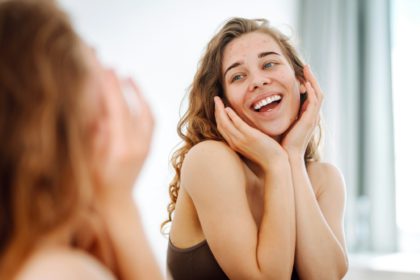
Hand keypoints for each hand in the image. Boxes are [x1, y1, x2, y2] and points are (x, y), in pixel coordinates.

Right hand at [91, 70, 153, 199]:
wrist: (115, 203)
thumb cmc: (95, 185)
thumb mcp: (88, 159)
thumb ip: (94, 133)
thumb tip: (98, 106)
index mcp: (121, 148)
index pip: (118, 111)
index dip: (112, 88)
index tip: (105, 68)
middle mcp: (138, 145)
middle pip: (131, 108)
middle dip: (120, 85)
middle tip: (109, 66)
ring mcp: (146, 147)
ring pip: (145, 112)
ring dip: (135, 92)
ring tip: (126, 76)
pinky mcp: (149, 147)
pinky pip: (150, 121)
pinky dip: (144, 105)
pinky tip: (137, 96)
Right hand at [214, 96, 286, 170]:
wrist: (274, 164)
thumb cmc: (266, 155)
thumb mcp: (252, 145)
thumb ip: (246, 137)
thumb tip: (246, 128)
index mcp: (234, 144)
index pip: (221, 128)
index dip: (218, 116)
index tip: (218, 107)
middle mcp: (235, 142)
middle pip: (221, 124)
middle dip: (216, 111)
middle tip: (215, 99)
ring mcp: (242, 140)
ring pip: (225, 123)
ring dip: (220, 110)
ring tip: (218, 100)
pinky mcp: (250, 136)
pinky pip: (238, 124)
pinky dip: (231, 116)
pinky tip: (229, 108)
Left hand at [281, 65, 322, 157]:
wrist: (288, 156)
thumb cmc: (283, 144)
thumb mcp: (283, 125)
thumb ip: (282, 116)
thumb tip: (270, 107)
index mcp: (307, 117)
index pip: (311, 96)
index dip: (308, 84)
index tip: (300, 73)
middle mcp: (312, 116)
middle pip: (317, 92)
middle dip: (312, 78)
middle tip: (305, 66)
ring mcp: (312, 118)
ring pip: (318, 94)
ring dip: (313, 80)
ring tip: (306, 69)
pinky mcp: (309, 120)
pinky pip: (314, 102)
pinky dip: (311, 91)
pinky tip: (305, 83)